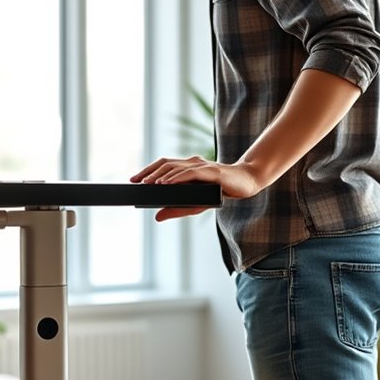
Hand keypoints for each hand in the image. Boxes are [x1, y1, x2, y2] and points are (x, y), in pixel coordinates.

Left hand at [130, 156, 261, 220]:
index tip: (133, 180)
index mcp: (187, 168)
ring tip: (148, 184)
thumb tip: (156, 217)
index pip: (163, 165)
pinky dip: (177, 177)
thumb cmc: (221, 191)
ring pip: (175, 166)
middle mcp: (192, 163)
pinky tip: (167, 184)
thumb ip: (176, 210)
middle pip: (165, 163)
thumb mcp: (195, 205)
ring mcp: (201, 166)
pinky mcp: (211, 171)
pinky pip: (190, 172)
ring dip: (160, 175)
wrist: (247, 183)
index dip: (147, 170)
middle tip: (135, 181)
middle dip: (148, 172)